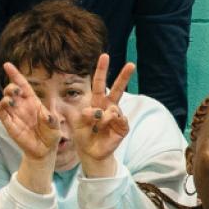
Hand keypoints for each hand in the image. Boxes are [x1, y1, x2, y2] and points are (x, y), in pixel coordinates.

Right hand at [0, 62, 60, 164]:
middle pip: (12, 91)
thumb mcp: (56, 127)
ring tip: (10, 102)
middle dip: (12, 88)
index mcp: (33, 102)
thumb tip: (48, 116)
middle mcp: (22, 106)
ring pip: (5, 101)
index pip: (23, 85)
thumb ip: (53, 121)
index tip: (7, 65)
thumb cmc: (51, 135)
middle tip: (16, 92)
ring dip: (6, 98)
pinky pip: (2, 115)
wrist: (45, 150)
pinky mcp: (10, 125)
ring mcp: (15, 115)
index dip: (15, 75)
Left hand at [69, 53, 135, 172]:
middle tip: (131, 64)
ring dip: (102, 117)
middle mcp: (109, 106)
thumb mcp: (78, 123)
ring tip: (96, 126)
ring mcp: (117, 116)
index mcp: (97, 102)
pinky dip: (112, 121)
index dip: (102, 70)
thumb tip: (96, 111)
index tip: (105, 56)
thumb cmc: (83, 135)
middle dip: (124, 76)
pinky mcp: (122, 127)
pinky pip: (121, 119)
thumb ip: (84, 115)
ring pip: (114, 108)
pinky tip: (108, 124)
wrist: (91, 152)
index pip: (100, 83)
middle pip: (118, 89)